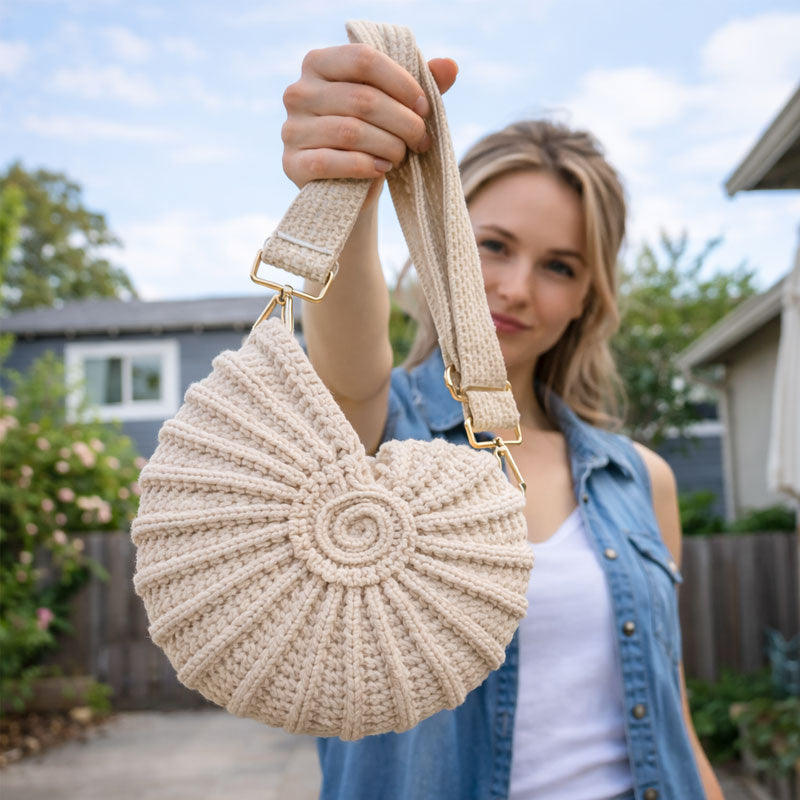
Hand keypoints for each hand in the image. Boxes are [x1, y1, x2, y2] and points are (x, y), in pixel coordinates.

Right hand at [282, 44, 457, 202]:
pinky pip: (331, 161)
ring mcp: (291, 128)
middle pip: (361, 99)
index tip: (425, 108)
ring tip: (401, 156)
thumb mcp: (396, 108)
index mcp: (319, 63)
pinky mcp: (292, 164)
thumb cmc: (374, 139)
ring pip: (350, 131)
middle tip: (421, 140)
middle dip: (402, 122)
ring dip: (387, 146)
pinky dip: (364, 166)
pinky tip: (382, 170)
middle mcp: (298, 92)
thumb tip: (450, 66)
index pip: (363, 59)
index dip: (401, 83)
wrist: (347, 188)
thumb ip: (421, 84)